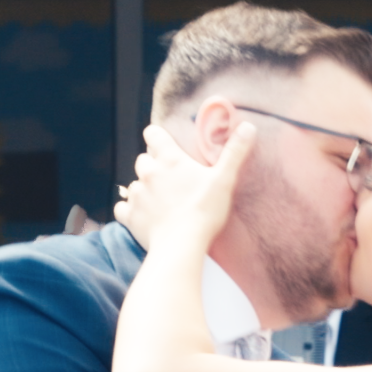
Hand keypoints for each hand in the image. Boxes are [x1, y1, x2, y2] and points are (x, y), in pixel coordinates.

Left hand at [112, 121, 255, 251]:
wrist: (182, 244)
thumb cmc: (204, 211)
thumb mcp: (224, 179)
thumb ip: (235, 152)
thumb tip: (249, 127)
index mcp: (170, 159)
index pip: (153, 134)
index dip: (157, 136)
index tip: (164, 143)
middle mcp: (148, 173)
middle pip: (143, 160)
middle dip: (152, 165)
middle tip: (169, 178)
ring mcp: (137, 195)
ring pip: (133, 184)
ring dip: (143, 188)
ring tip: (159, 199)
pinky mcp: (130, 216)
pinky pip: (122, 208)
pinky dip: (129, 210)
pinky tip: (141, 214)